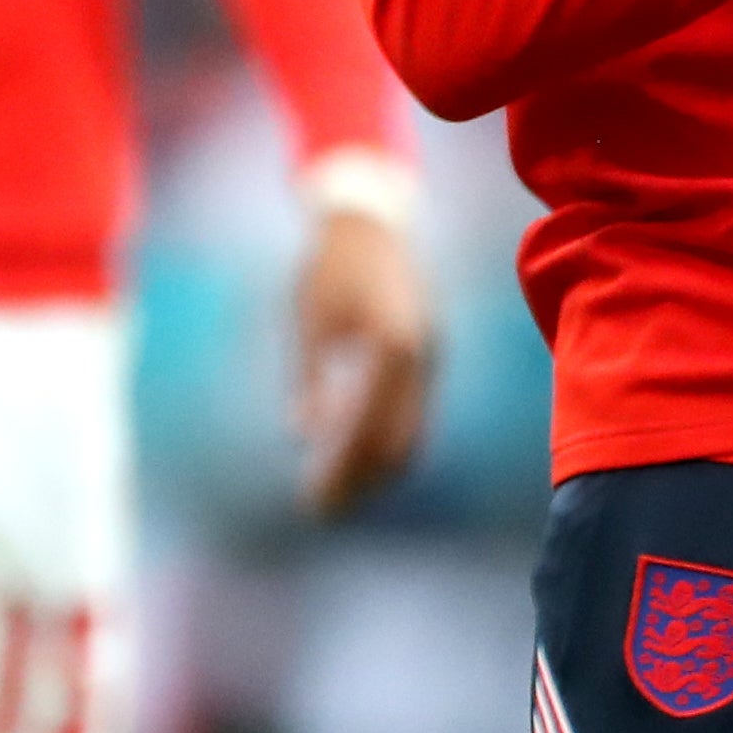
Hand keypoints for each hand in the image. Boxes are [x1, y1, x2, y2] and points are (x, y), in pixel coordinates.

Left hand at [289, 205, 435, 517]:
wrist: (370, 222)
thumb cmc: (328, 267)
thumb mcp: (309, 322)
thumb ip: (312, 379)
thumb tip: (304, 435)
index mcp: (391, 349)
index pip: (367, 432)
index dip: (341, 473)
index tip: (314, 503)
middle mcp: (419, 359)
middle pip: (395, 442)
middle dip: (359, 481)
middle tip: (321, 510)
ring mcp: (429, 359)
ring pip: (408, 432)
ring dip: (374, 466)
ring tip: (335, 490)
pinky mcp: (426, 356)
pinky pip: (409, 412)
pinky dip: (383, 439)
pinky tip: (351, 454)